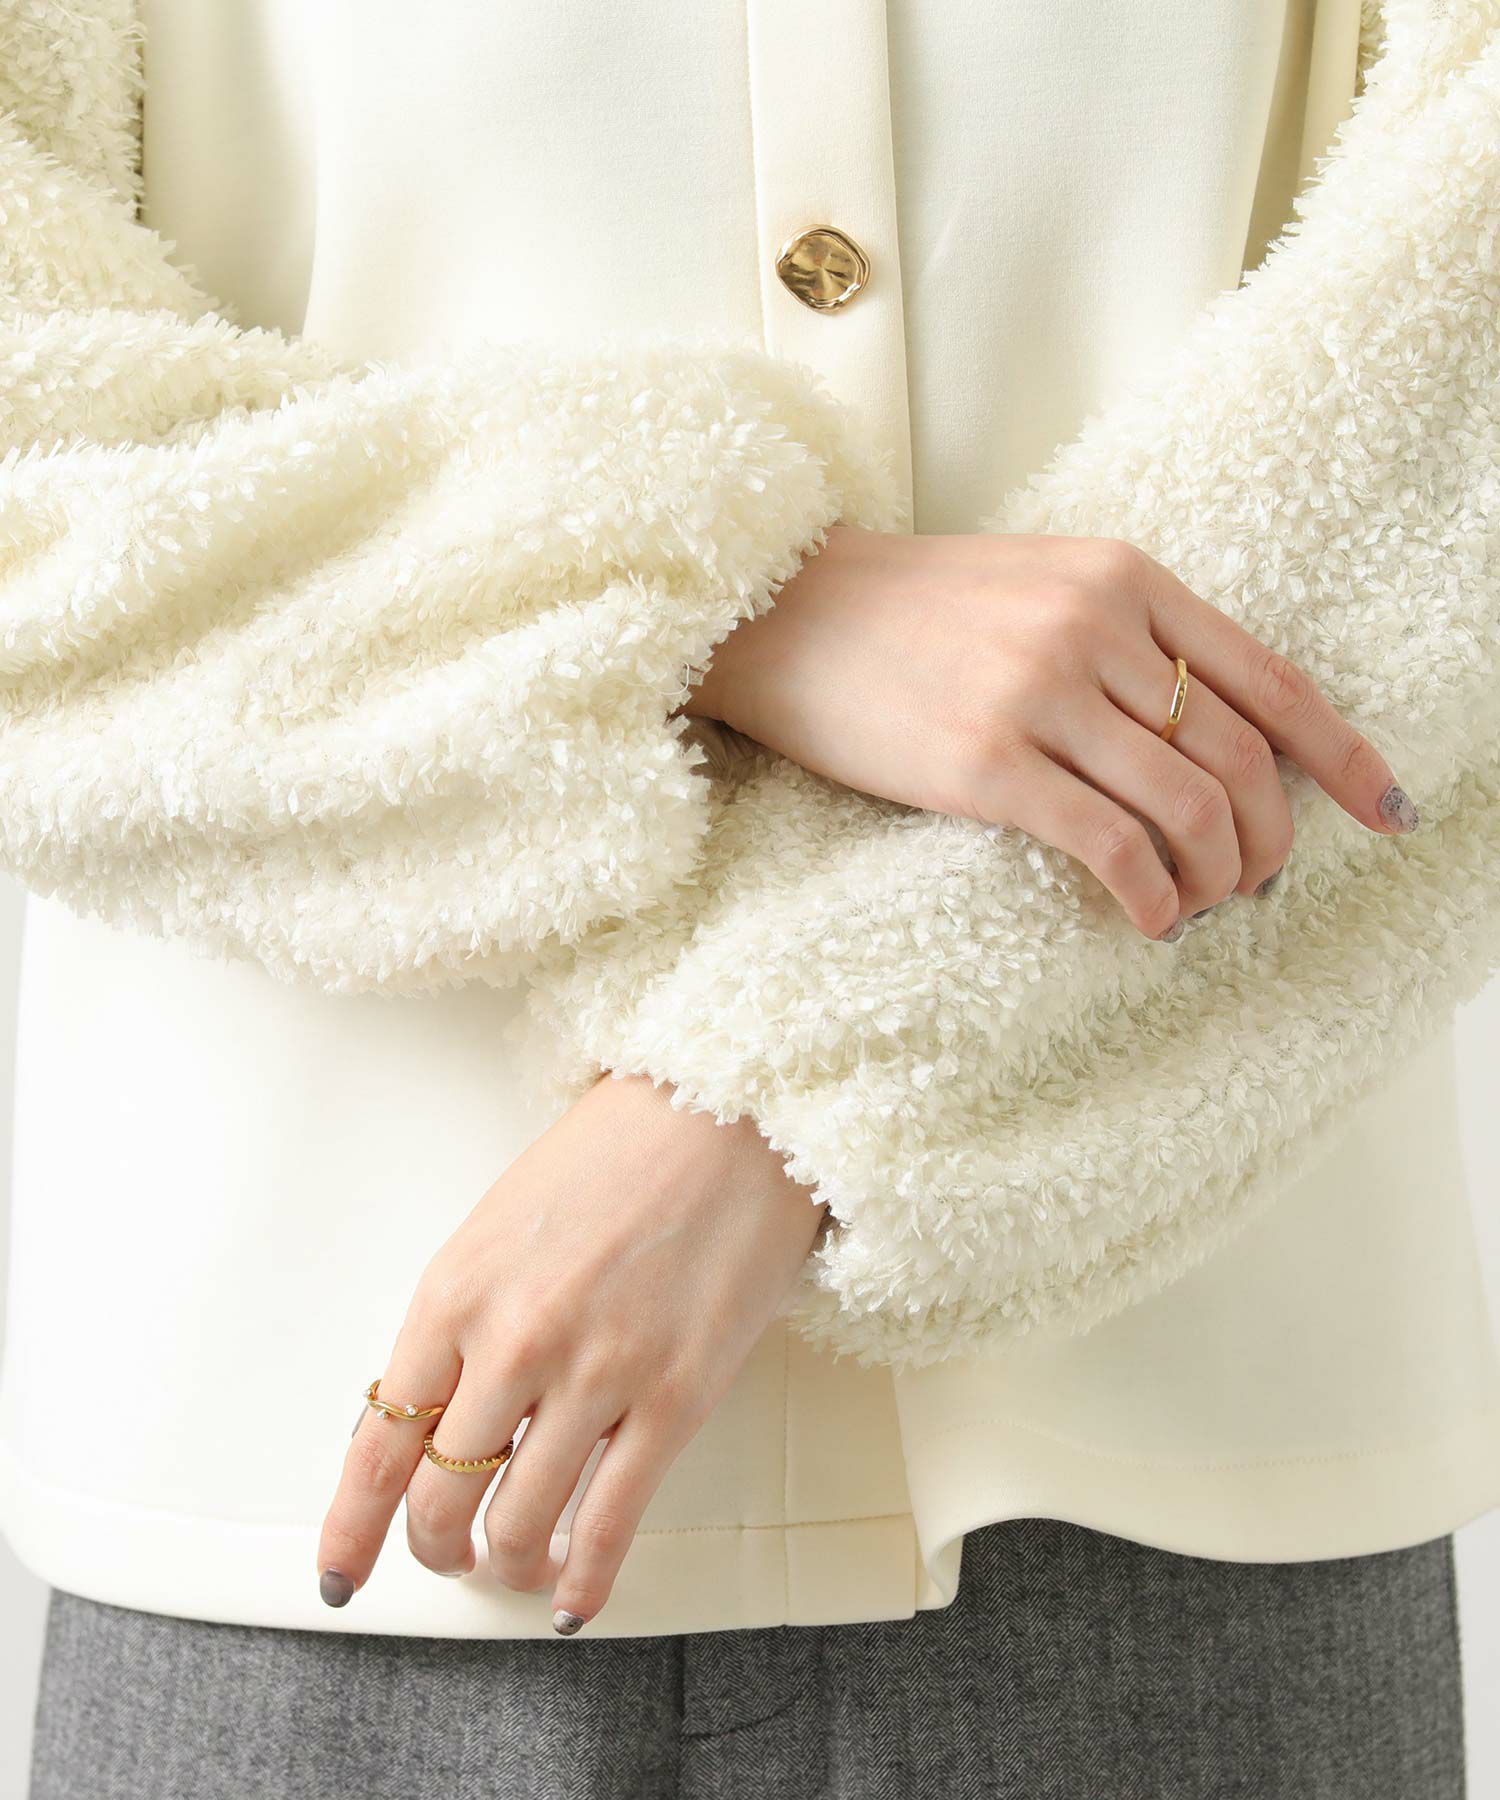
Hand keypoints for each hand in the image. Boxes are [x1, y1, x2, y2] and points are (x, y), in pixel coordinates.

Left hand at [316, 1072, 824, 1632]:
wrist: (724, 1111)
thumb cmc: (611, 1157)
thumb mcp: (498, 1227)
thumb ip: (459, 1324)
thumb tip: (429, 1422)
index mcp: (454, 1293)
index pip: (378, 1445)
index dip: (352, 1528)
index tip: (342, 1571)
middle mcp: (512, 1342)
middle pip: (440, 1500)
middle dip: (434, 1551)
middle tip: (449, 1558)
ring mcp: (597, 1374)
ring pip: (519, 1526)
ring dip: (507, 1566)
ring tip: (518, 1566)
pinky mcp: (676, 1396)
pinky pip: (613, 1521)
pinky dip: (587, 1578)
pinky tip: (576, 1594)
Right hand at [687, 528, 1417, 938]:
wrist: (782, 613)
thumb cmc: (909, 611)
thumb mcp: (1038, 585)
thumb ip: (1126, 633)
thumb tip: (1207, 728)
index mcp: (1122, 579)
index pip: (1269, 679)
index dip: (1341, 756)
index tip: (1385, 810)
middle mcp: (1095, 628)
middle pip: (1240, 757)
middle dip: (1271, 840)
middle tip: (1257, 883)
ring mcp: (1039, 693)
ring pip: (1189, 806)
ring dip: (1218, 877)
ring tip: (1201, 905)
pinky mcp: (984, 762)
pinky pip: (1111, 844)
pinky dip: (1153, 894)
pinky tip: (1151, 920)